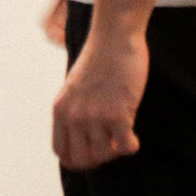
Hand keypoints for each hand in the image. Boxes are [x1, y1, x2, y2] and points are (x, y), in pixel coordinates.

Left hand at [52, 23, 146, 169]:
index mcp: (60, 109)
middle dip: (98, 158)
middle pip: (82, 159)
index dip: (78, 158)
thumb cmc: (99, 59)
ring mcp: (95, 116)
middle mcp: (74, 116)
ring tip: (123, 133)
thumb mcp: (74, 88)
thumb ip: (75, 112)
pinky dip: (132, 146)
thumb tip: (86, 143)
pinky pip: (126, 147)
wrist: (115, 36)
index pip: (61, 152)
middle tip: (111, 145)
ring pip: (105, 155)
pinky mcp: (118, 114)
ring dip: (116, 149)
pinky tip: (134, 136)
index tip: (92, 152)